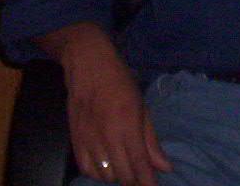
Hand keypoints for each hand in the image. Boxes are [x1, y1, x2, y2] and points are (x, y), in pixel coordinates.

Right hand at [48, 26, 169, 185]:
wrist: (88, 66)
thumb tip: (165, 167)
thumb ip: (151, 141)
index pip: (140, 165)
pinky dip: (97, 173)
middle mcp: (108, 136)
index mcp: (128, 126)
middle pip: (123, 176)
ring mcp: (89, 140)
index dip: (148, 183)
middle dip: (134, 180)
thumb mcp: (142, 107)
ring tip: (123, 166)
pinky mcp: (75, 140)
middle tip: (140, 175)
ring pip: (105, 176)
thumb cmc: (120, 83)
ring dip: (117, 176)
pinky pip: (86, 169)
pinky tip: (105, 165)